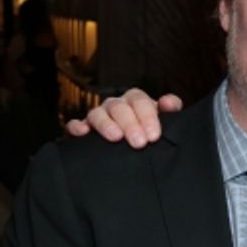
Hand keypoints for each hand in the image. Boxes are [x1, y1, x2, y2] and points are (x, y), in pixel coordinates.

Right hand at [64, 89, 181, 147]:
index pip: (140, 101)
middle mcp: (116, 105)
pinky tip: (83, 133)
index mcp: (135, 101)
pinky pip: (75, 124)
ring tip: (116, 138)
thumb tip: (168, 103)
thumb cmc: (150, 130)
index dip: (147, 117)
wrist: (136, 146)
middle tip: (139, 142)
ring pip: (97, 113)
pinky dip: (77, 126)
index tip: (154, 136)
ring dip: (106, 124)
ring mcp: (99, 115)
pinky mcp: (84, 128)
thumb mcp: (164, 120)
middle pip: (120, 108)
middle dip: (130, 124)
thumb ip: (171, 109)